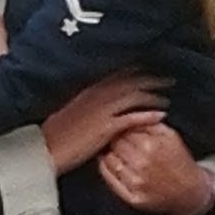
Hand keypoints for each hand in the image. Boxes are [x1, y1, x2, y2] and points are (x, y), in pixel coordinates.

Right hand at [41, 72, 169, 175]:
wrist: (46, 147)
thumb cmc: (55, 129)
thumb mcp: (71, 106)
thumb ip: (88, 98)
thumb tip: (100, 96)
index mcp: (90, 87)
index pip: (118, 72)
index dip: (137, 69)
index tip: (150, 68)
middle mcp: (98, 94)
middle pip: (132, 80)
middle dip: (152, 78)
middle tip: (169, 79)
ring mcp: (103, 110)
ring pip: (136, 97)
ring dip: (155, 96)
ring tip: (167, 98)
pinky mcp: (107, 128)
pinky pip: (133, 118)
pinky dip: (149, 115)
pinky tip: (161, 116)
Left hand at [98, 124, 214, 214]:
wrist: (191, 192)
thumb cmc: (179, 161)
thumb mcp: (171, 136)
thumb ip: (150, 123)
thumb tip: (132, 114)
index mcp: (151, 146)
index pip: (124, 130)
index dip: (122, 128)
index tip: (122, 128)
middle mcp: (142, 164)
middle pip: (115, 144)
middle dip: (115, 139)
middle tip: (116, 138)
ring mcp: (136, 183)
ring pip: (110, 160)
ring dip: (109, 153)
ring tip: (114, 150)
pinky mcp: (132, 197)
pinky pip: (110, 179)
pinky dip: (104, 169)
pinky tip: (107, 162)